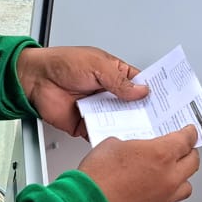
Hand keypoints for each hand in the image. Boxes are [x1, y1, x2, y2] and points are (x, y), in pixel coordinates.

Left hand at [16, 46, 148, 138]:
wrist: (35, 79)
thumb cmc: (61, 63)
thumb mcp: (96, 66)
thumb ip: (120, 81)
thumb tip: (141, 91)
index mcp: (114, 73)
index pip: (140, 84)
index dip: (153, 92)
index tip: (167, 100)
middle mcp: (108, 92)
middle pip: (133, 106)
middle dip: (144, 112)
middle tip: (158, 120)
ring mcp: (98, 109)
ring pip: (120, 121)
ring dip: (129, 125)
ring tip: (142, 131)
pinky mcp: (86, 124)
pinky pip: (102, 132)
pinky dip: (110, 136)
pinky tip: (119, 137)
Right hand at [78, 126, 198, 201]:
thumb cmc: (98, 177)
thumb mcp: (113, 144)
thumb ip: (131, 145)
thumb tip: (131, 148)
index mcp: (161, 154)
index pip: (186, 140)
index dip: (190, 133)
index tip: (190, 132)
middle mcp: (168, 177)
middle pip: (194, 162)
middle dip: (189, 153)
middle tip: (183, 148)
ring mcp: (164, 197)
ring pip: (186, 186)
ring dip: (182, 176)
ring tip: (172, 171)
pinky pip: (170, 200)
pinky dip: (167, 192)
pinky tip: (154, 188)